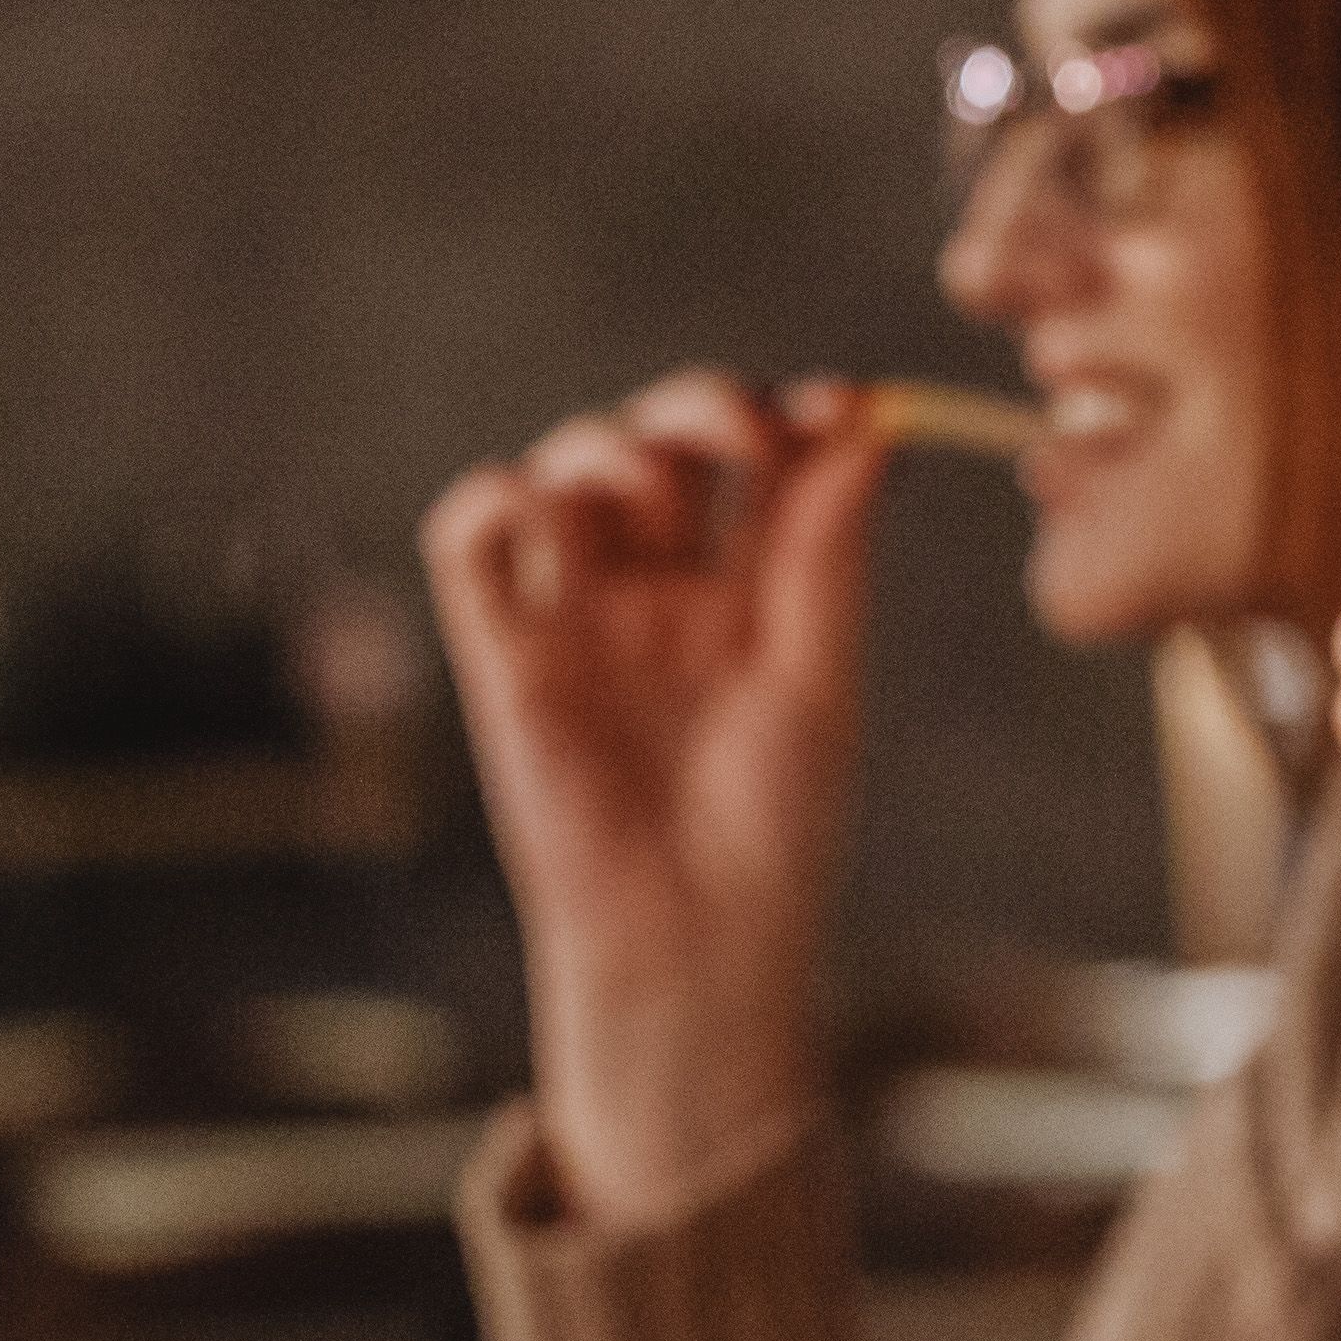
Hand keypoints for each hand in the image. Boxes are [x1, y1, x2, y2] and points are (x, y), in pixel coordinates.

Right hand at [419, 371, 895, 1220]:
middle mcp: (661, 591)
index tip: (838, 409)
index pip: (761, 464)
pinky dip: (498, 496)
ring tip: (653, 488)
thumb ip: (828, 549)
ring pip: (566, 469)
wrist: (697, 932)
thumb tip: (869, 424)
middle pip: (664, 445)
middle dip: (701, 407)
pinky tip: (550, 514)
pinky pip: (470, 538)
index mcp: (752, 594)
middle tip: (746, 433)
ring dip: (606, 445)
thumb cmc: (776, 824)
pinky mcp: (502, 650)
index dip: (790, 417)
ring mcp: (579, 614)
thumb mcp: (818, 673)